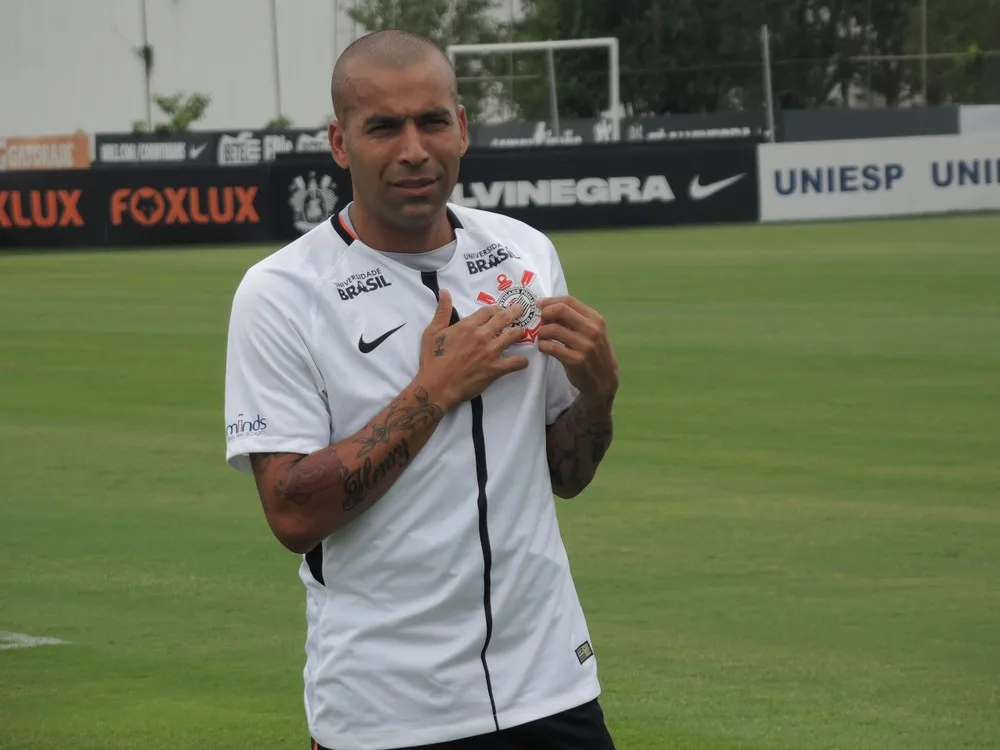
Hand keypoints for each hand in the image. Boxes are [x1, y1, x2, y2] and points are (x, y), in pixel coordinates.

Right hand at [417, 289, 528, 410]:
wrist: (437, 386)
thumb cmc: (432, 360)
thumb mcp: (432, 332)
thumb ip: (442, 311)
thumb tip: (445, 292)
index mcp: (468, 326)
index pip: (489, 311)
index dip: (496, 308)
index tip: (500, 309)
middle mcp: (482, 336)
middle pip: (504, 318)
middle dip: (514, 312)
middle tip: (520, 310)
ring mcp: (490, 352)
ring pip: (513, 336)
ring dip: (519, 332)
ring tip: (521, 332)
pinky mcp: (495, 369)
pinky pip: (515, 363)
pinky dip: (521, 361)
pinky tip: (523, 360)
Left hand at [537, 296, 618, 401]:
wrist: (604, 379)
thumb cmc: (595, 352)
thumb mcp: (592, 332)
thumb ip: (575, 319)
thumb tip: (549, 307)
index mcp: (595, 319)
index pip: (568, 301)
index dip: (550, 301)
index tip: (540, 305)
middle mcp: (592, 330)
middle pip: (560, 310)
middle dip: (545, 314)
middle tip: (541, 322)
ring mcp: (585, 346)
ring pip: (552, 329)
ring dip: (542, 332)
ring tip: (542, 337)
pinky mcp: (575, 361)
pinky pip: (551, 347)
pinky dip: (543, 346)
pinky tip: (544, 348)